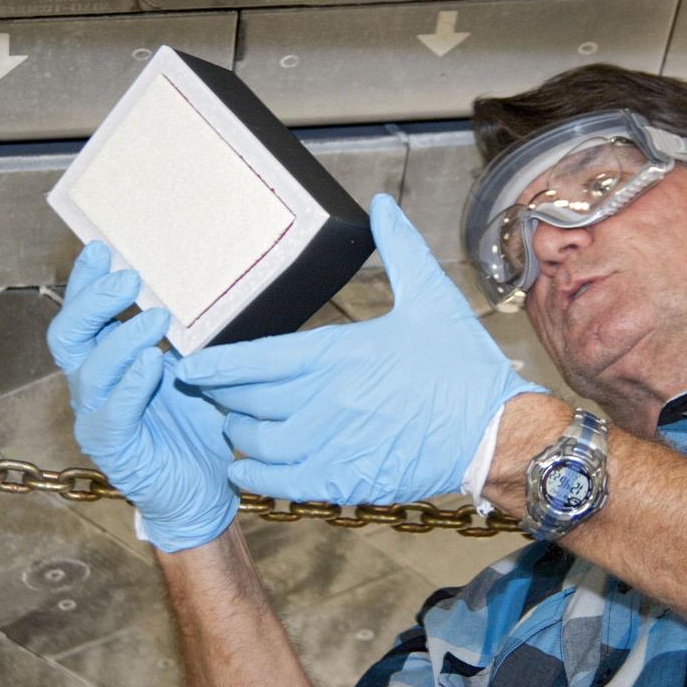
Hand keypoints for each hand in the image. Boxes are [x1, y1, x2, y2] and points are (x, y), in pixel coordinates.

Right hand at [46, 241, 237, 551]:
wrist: (202, 490)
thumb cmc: (196, 426)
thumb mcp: (194, 369)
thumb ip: (186, 338)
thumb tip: (204, 289)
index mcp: (107, 361)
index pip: (84, 316)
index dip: (85, 282)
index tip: (101, 248)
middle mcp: (93, 386)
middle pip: (69, 335)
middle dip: (92, 301)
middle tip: (128, 278)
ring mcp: (98, 417)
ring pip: (89, 371)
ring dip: (121, 339)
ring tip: (155, 318)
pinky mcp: (114, 450)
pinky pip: (112, 414)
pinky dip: (130, 386)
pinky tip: (151, 365)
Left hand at [175, 194, 546, 504]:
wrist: (495, 431)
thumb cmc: (462, 366)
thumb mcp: (431, 298)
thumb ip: (399, 247)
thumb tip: (382, 204)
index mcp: (339, 355)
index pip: (257, 360)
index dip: (217, 364)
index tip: (191, 363)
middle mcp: (326, 403)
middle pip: (247, 401)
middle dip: (220, 395)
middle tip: (205, 388)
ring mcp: (332, 446)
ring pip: (257, 442)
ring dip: (236, 431)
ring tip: (232, 420)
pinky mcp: (344, 480)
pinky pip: (280, 482)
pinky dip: (254, 474)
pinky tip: (243, 465)